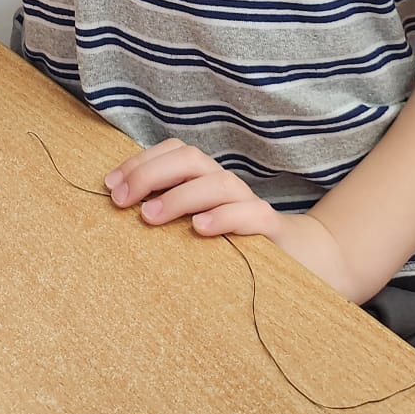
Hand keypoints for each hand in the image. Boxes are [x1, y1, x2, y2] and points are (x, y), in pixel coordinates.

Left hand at [105, 138, 361, 298]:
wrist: (304, 261)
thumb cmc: (236, 243)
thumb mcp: (198, 225)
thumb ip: (170, 213)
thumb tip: (122, 208)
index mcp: (206, 179)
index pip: (172, 153)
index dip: (140, 163)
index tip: (110, 186)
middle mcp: (226, 184)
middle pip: (189, 159)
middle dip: (150, 174)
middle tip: (122, 201)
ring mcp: (250, 203)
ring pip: (216, 183)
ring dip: (180, 196)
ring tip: (150, 216)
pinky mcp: (272, 229)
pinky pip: (251, 215)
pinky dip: (224, 218)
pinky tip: (200, 230)